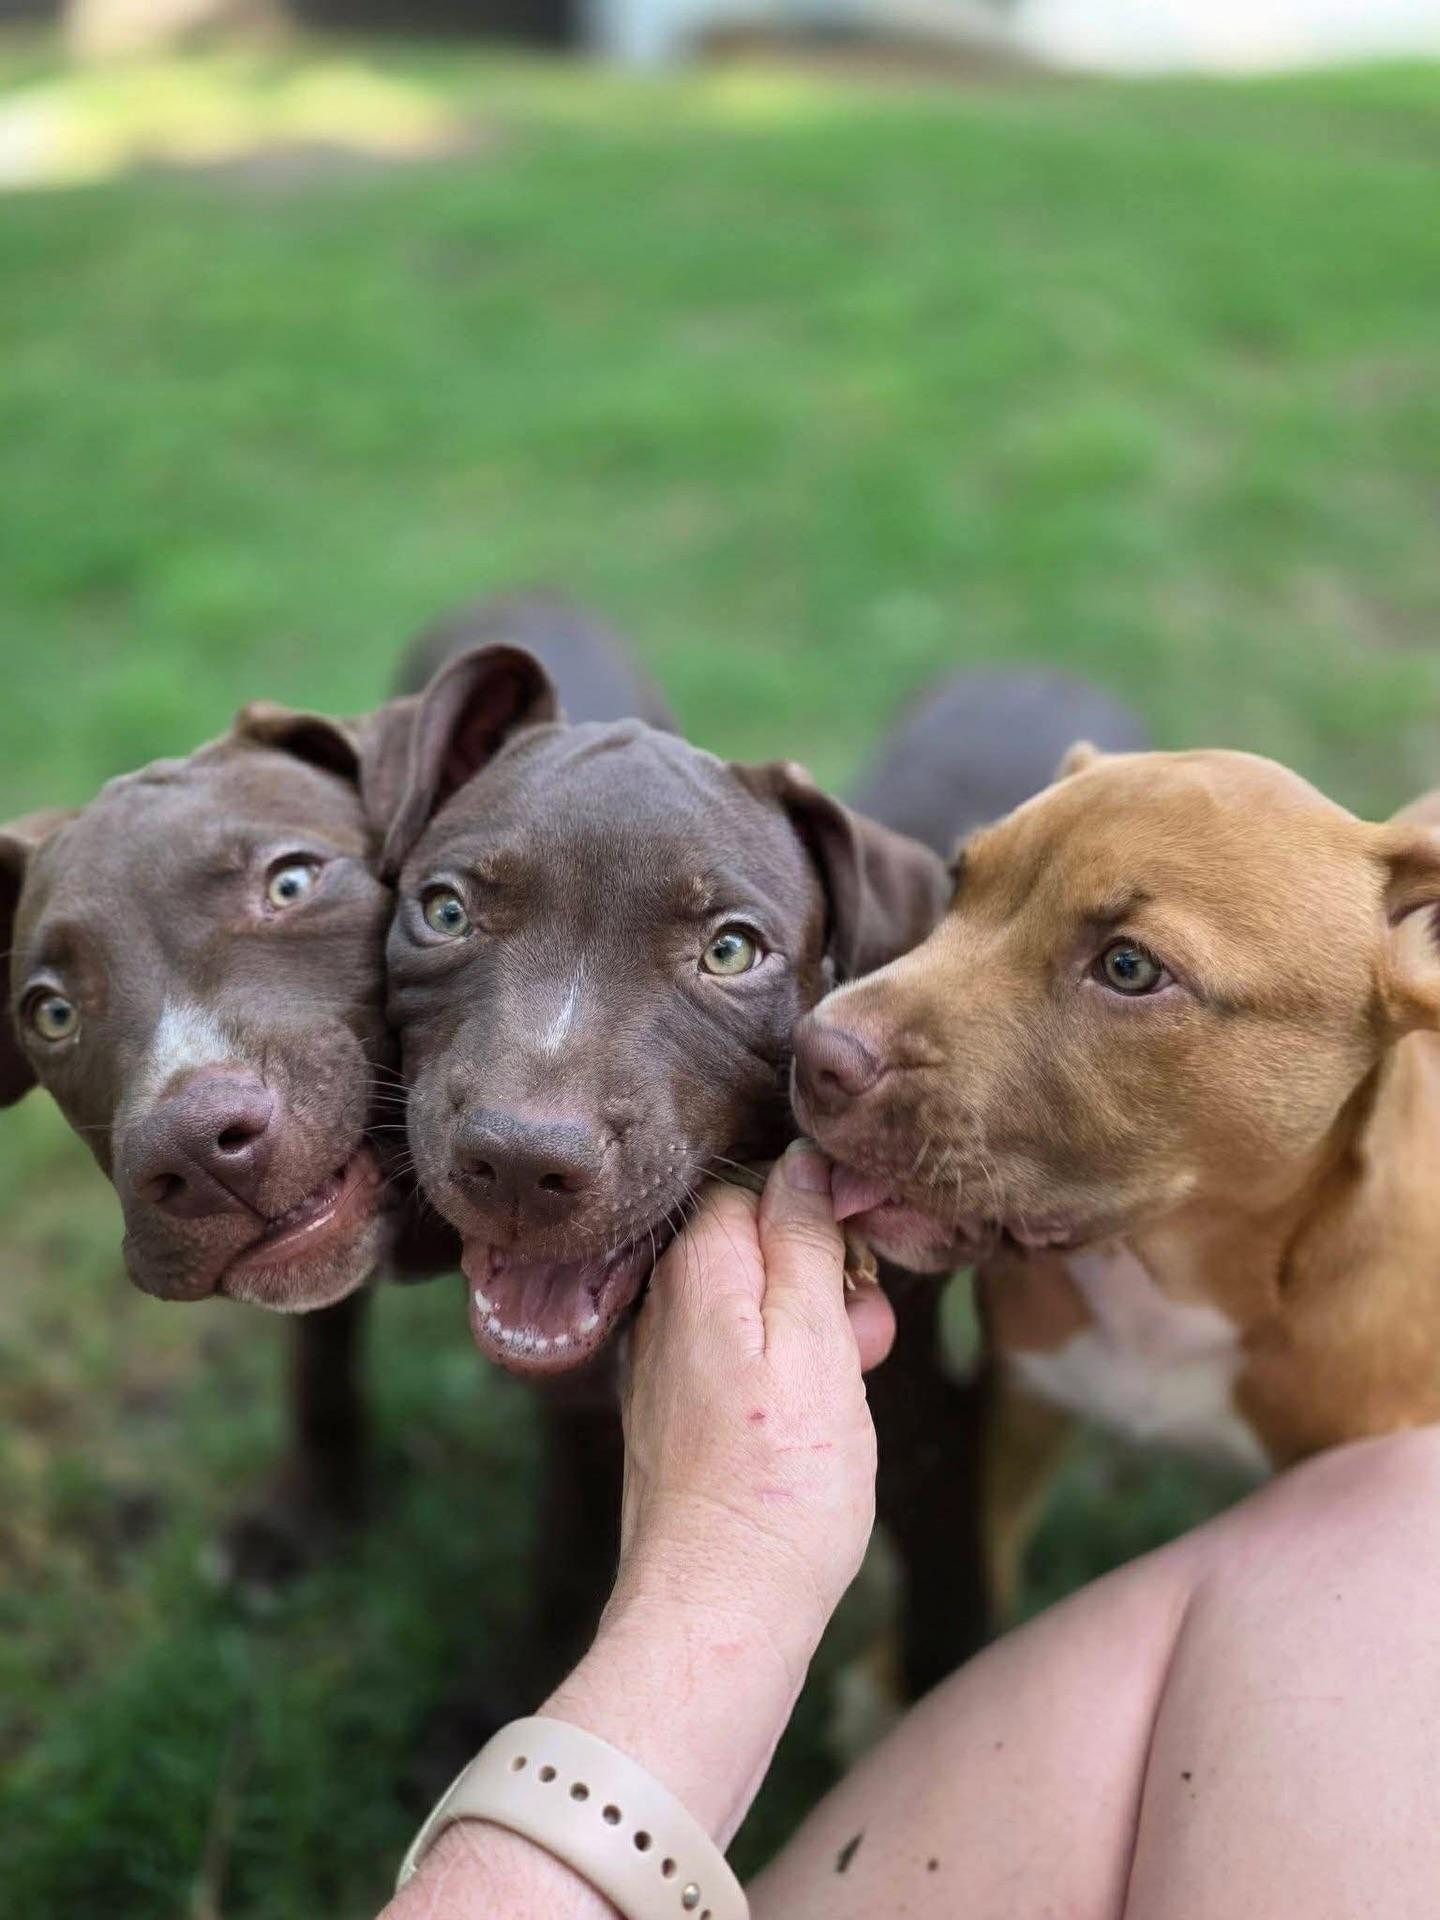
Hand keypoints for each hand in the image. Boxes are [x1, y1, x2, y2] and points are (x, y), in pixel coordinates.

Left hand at [609, 1139, 894, 1677]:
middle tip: (867, 1335)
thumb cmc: (780, 1486)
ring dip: (814, 1329)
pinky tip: (815, 1422)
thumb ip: (803, 1242)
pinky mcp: (676, 1415)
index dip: (819, 1204)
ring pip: (754, 1305)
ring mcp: (664, 1363)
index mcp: (695, 1271)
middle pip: (755, 1244)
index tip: (870, 1248)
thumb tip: (803, 1161)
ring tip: (851, 1385)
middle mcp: (664, 1307)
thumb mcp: (815, 1344)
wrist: (717, 1613)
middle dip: (823, 1275)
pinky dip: (785, 1373)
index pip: (754, 1184)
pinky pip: (739, 1358)